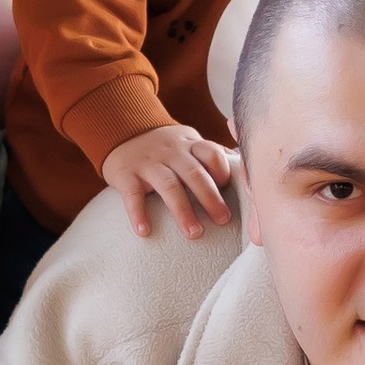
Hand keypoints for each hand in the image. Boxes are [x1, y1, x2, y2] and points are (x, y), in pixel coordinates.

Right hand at [100, 122, 238, 239]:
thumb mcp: (188, 142)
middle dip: (210, 198)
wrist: (120, 130)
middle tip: (223, 220)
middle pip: (194, 173)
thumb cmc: (163, 146)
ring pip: (168, 185)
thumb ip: (209, 156)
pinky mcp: (125, 174)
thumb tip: (244, 173)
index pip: (212, 153)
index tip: (230, 191)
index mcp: (190, 144)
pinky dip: (137, 213)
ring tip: (194, 233)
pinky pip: (132, 194)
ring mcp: (148, 162)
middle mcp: (171, 152)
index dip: (223, 172)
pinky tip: (144, 231)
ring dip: (182, 211)